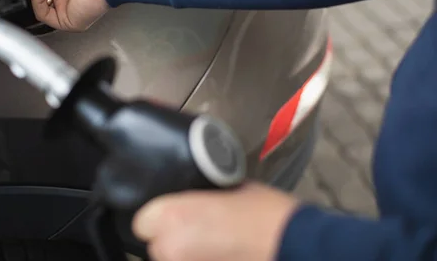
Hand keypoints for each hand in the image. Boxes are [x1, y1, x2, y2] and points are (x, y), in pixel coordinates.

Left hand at [132, 182, 298, 260]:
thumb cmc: (266, 213)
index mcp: (171, 217)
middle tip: (197, 228)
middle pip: (155, 245)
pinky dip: (197, 260)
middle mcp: (170, 249)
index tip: (172, 214)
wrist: (297, 246)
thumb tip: (187, 192)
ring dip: (183, 252)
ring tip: (210, 244)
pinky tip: (217, 254)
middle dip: (171, 237)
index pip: (141, 222)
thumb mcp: (226, 186)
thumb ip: (196, 191)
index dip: (157, 217)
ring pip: (170, 259)